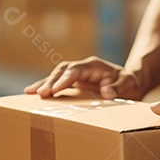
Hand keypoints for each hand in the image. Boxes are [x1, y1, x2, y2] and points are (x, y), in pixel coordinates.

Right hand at [24, 57, 145, 99]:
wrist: (131, 82)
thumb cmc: (130, 84)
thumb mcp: (130, 85)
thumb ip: (119, 87)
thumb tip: (106, 91)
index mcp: (94, 66)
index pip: (75, 70)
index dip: (64, 80)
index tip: (55, 90)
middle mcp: (82, 67)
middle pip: (62, 70)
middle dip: (50, 81)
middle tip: (40, 94)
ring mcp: (77, 74)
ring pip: (56, 75)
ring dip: (43, 84)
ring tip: (29, 93)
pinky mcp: (74, 82)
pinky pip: (57, 83)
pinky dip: (46, 87)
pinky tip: (32, 94)